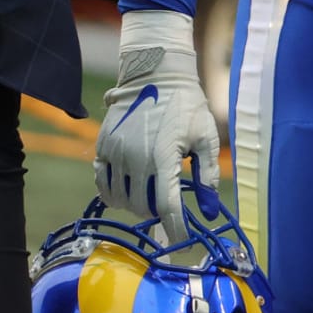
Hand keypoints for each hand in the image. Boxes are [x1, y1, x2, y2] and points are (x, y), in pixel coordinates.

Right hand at [93, 9, 219, 241]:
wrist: (156, 72)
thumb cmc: (187, 103)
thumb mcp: (205, 136)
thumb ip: (207, 174)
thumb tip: (210, 212)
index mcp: (163, 158)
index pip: (166, 209)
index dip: (175, 229)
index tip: (182, 240)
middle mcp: (135, 159)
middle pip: (143, 207)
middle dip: (158, 212)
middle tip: (168, 204)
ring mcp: (115, 153)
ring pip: (120, 200)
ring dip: (136, 204)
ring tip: (149, 194)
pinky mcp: (103, 146)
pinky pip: (102, 183)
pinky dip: (113, 192)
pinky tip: (128, 187)